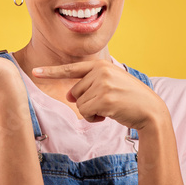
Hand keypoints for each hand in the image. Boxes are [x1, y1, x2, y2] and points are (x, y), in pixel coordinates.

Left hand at [33, 60, 166, 129]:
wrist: (150, 110)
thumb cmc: (130, 99)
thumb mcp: (111, 84)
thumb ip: (90, 85)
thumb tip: (69, 97)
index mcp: (101, 65)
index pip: (71, 69)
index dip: (51, 72)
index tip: (35, 72)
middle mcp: (100, 71)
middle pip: (74, 92)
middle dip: (86, 102)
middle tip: (105, 103)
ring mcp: (102, 84)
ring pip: (79, 104)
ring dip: (91, 112)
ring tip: (110, 109)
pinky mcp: (104, 98)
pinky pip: (85, 113)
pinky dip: (93, 119)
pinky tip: (108, 115)